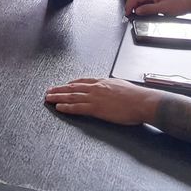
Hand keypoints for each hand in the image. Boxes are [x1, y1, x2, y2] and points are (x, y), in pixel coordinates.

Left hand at [45, 77, 159, 124]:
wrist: (142, 102)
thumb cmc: (136, 96)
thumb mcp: (122, 86)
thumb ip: (113, 87)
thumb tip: (111, 90)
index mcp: (103, 82)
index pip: (83, 81)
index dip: (71, 84)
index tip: (64, 85)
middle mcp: (96, 88)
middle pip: (73, 87)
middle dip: (60, 89)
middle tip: (49, 90)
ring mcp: (95, 97)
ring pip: (71, 96)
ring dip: (58, 97)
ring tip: (48, 98)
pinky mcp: (96, 108)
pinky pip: (77, 107)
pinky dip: (66, 107)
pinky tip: (59, 107)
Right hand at [124, 0, 190, 17]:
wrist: (188, 3)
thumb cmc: (179, 3)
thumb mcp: (163, 8)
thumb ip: (149, 9)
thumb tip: (137, 11)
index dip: (129, 6)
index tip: (127, 14)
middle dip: (130, 7)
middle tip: (129, 16)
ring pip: (139, 2)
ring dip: (135, 8)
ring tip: (134, 16)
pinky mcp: (155, 1)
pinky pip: (144, 4)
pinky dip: (141, 9)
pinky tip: (142, 14)